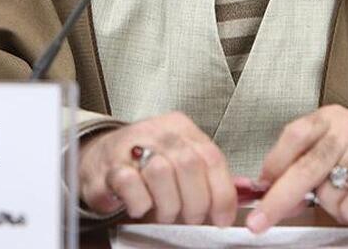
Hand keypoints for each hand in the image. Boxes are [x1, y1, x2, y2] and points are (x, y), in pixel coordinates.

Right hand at [78, 111, 236, 226]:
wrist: (101, 159)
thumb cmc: (146, 164)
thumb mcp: (180, 161)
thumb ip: (209, 175)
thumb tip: (247, 191)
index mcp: (181, 128)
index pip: (212, 158)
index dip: (222, 194)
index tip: (222, 218)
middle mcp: (159, 131)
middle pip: (189, 166)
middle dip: (195, 203)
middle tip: (190, 219)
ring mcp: (132, 144)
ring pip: (162, 174)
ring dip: (168, 205)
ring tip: (164, 213)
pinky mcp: (110, 164)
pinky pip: (131, 183)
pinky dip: (140, 203)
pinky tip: (141, 206)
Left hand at [247, 105, 347, 232]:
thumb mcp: (330, 149)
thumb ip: (301, 164)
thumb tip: (269, 190)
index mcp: (329, 118)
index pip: (294, 136)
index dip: (274, 164)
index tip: (261, 187)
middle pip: (305, 168)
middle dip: (278, 199)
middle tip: (259, 222)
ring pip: (328, 195)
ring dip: (332, 205)